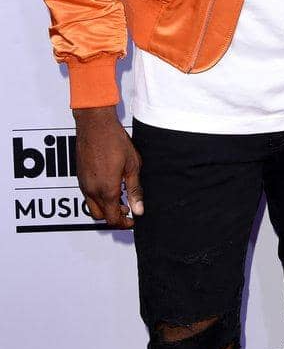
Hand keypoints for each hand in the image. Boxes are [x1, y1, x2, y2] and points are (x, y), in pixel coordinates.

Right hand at [73, 107, 142, 228]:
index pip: (113, 218)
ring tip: (120, 197)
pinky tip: (109, 186)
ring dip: (105, 208)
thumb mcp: (132, 166)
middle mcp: (92, 190)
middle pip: (100, 216)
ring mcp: (83, 184)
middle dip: (114, 217)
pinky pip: (87, 195)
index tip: (132, 220)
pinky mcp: (80, 176)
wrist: (95, 124)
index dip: (124, 223)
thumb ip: (135, 190)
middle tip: (127, 210)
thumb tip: (139, 209)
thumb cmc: (114, 141)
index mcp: (106, 190)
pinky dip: (98, 198)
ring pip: (92, 207)